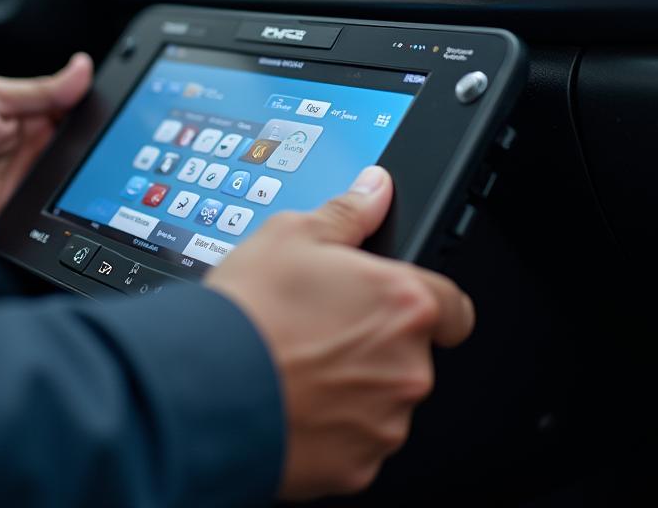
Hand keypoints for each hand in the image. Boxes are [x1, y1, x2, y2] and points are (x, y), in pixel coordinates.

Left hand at [0, 53, 92, 227]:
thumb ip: (43, 90)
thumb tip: (83, 67)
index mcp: (35, 112)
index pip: (80, 109)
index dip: (101, 111)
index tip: (121, 111)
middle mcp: (37, 143)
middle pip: (82, 145)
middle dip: (94, 147)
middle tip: (105, 146)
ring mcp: (30, 175)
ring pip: (72, 177)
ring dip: (79, 176)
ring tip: (84, 171)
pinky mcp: (20, 204)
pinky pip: (51, 206)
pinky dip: (61, 204)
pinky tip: (67, 198)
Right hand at [206, 165, 474, 500]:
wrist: (203, 385)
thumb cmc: (250, 311)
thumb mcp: (292, 234)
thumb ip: (349, 212)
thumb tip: (375, 189)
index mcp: (403, 303)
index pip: (454, 307)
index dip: (428, 303)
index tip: (398, 304)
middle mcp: (407, 366)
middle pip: (410, 354)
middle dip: (375, 343)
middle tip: (322, 328)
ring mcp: (384, 422)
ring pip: (383, 400)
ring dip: (354, 386)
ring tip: (298, 364)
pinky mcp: (357, 468)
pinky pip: (355, 443)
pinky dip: (332, 428)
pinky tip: (292, 401)